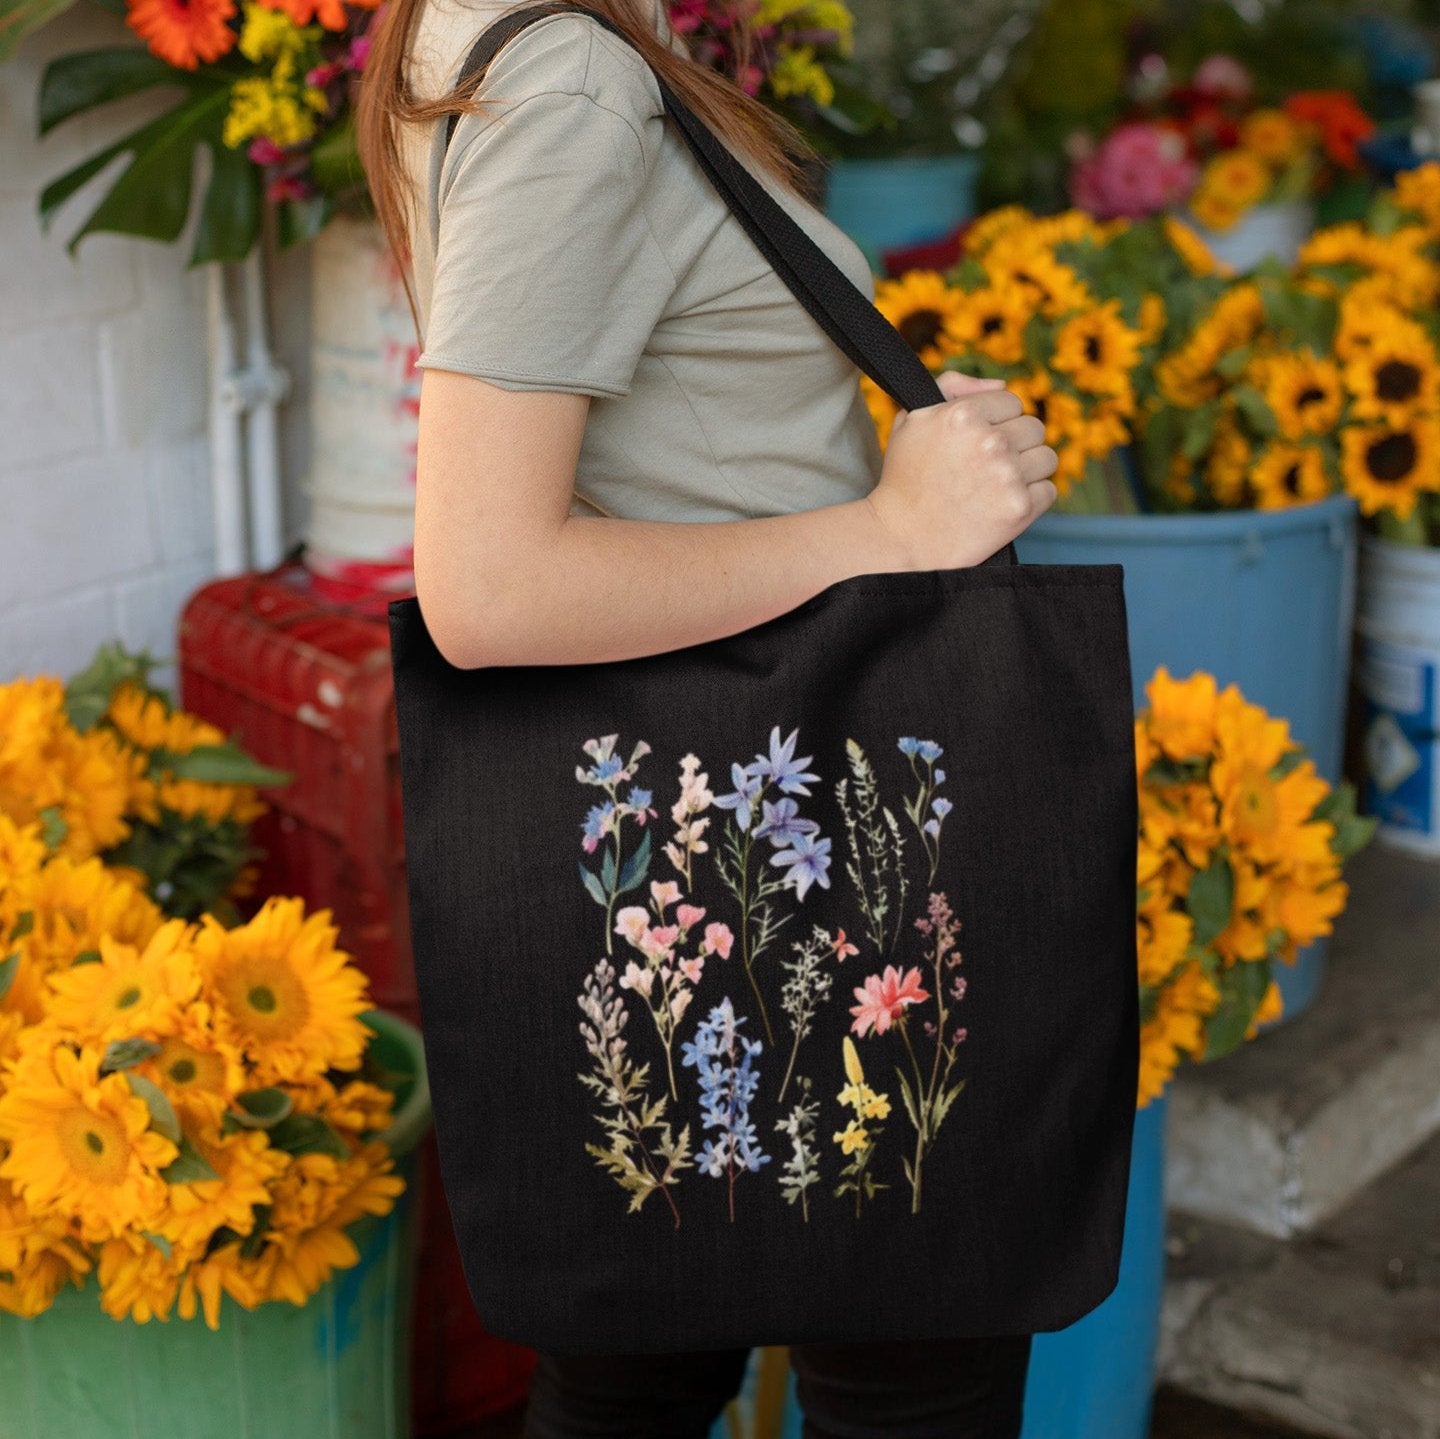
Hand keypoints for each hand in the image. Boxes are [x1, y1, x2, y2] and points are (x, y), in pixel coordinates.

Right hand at [866, 370, 1058, 570]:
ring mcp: (1007, 475)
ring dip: (1027, 471)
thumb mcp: (914, 419)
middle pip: (1034, 428)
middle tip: (987, 467)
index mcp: (964, 413)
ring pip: (1047, 458)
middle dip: (1015, 445)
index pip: (1011, 401)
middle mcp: (989, 441)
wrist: (902, 538)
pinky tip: (1003, 504)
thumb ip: (953, 386)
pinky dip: (1032, 499)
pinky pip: (1049, 491)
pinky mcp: (1020, 508)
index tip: (978, 442)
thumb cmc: (905, 478)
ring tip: (997, 485)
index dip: (996, 421)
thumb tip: (1000, 384)